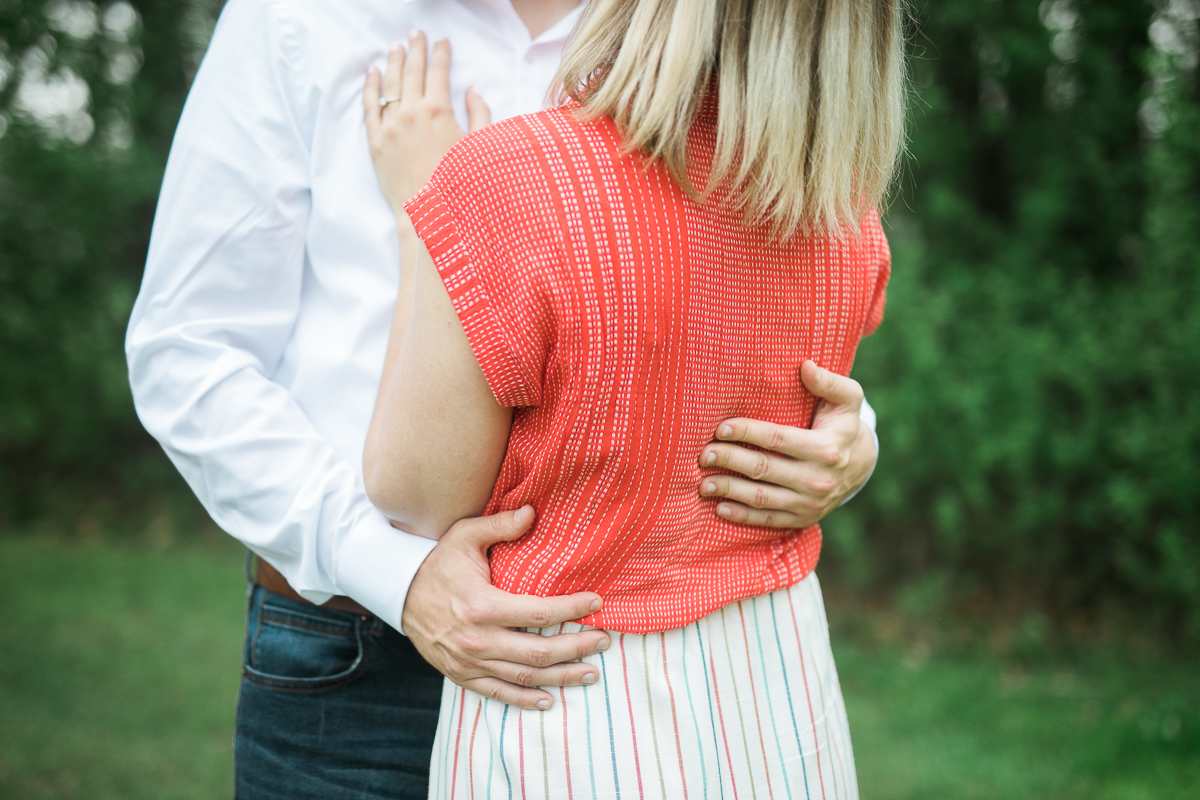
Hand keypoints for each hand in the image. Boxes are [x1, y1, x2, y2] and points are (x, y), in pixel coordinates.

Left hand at [363, 30, 491, 213]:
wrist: (430, 214)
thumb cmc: (459, 184)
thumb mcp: (478, 146)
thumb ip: (479, 114)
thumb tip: (472, 91)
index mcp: (438, 110)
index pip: (438, 71)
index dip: (441, 53)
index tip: (442, 41)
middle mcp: (411, 112)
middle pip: (412, 71)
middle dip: (416, 49)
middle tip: (417, 34)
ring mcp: (390, 126)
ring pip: (390, 84)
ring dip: (394, 61)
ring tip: (397, 46)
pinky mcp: (376, 141)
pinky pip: (370, 106)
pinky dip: (371, 86)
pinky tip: (373, 72)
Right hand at [401, 505, 611, 709]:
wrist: (399, 593)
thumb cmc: (437, 561)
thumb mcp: (464, 535)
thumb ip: (500, 526)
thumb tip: (533, 511)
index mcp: (482, 606)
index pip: (540, 613)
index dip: (572, 609)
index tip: (596, 602)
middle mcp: (477, 640)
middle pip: (539, 652)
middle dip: (577, 648)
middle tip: (605, 641)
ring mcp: (469, 662)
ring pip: (524, 677)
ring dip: (561, 678)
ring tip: (591, 673)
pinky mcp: (461, 674)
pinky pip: (497, 693)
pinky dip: (524, 700)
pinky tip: (549, 700)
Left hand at [698, 360, 876, 527]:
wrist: (860, 466)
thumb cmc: (843, 424)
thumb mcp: (847, 399)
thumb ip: (829, 382)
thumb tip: (806, 366)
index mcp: (825, 448)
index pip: (777, 439)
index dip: (746, 432)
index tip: (720, 428)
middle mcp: (817, 479)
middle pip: (763, 468)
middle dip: (729, 460)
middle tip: (703, 454)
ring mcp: (809, 503)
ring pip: (761, 497)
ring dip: (729, 490)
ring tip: (702, 483)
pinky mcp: (802, 519)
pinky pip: (768, 520)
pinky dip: (742, 516)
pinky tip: (720, 507)